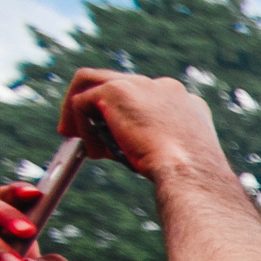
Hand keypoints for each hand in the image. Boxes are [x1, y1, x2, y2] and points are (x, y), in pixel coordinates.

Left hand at [59, 68, 226, 185]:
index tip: (114, 137)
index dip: (126, 117)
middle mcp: (166, 87)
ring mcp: (141, 85)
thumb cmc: (187, 177)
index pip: (147, 99)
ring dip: (79, 109)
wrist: (191, 175)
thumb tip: (116, 149)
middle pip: (119, 84)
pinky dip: (79, 126)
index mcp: (186, 103)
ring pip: (93, 83)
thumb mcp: (174, 156)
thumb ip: (149, 142)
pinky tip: (91, 152)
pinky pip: (83, 103)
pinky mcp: (117, 90)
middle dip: (98, 108)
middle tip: (81, 133)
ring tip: (70, 134)